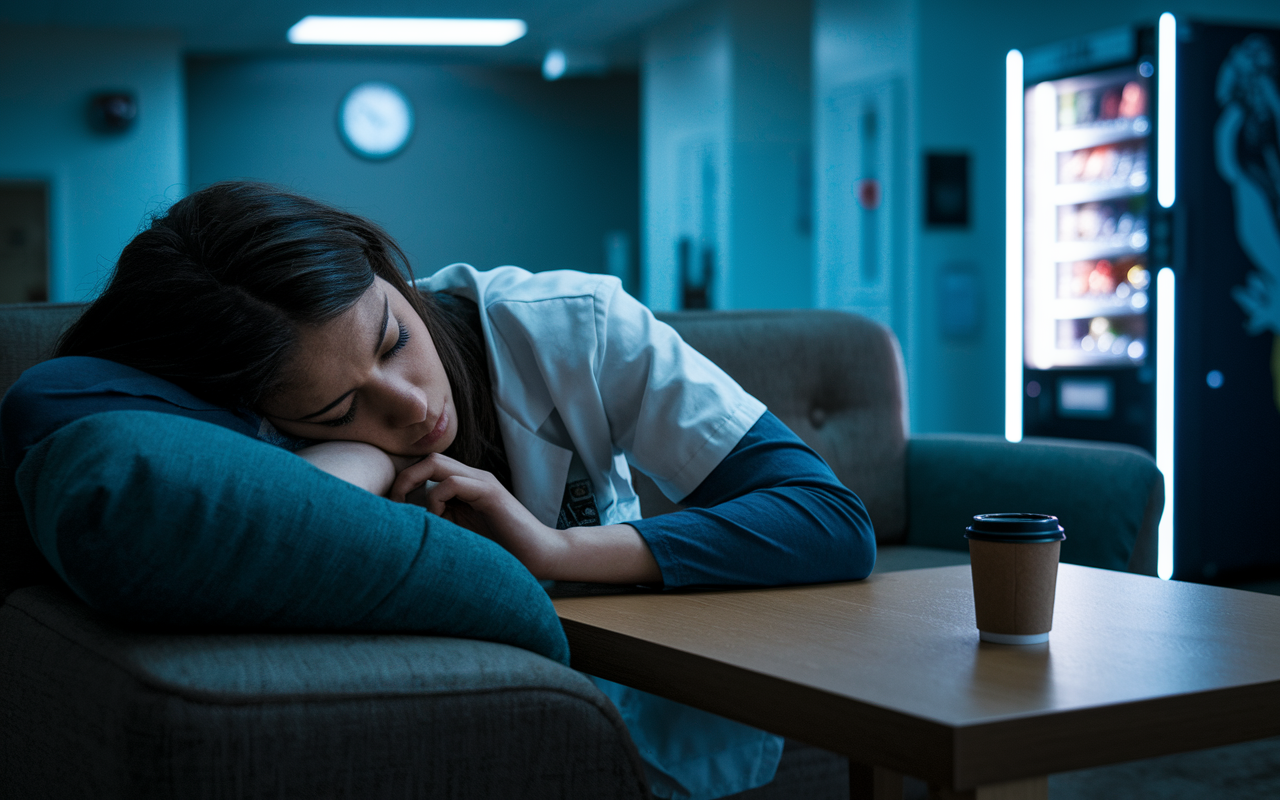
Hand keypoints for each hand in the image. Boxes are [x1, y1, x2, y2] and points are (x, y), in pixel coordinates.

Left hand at [389, 453, 563, 576]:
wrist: (542, 557)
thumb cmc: (502, 551)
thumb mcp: (461, 535)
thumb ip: (440, 523)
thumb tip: (403, 525)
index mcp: (465, 486)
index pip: (426, 468)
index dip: (404, 483)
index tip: (392, 511)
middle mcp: (473, 478)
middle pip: (428, 459)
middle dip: (402, 480)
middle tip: (393, 507)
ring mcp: (482, 483)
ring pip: (436, 464)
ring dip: (414, 485)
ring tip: (409, 513)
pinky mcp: (490, 493)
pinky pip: (452, 483)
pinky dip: (436, 499)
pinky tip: (438, 521)